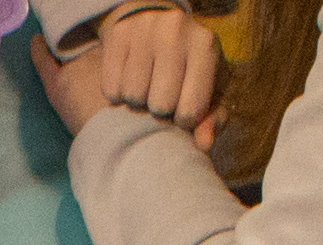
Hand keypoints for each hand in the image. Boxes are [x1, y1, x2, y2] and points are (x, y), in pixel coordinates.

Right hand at [38, 7, 220, 135]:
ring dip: (137, 102)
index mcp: (205, 45)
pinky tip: (128, 79)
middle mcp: (175, 31)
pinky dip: (118, 94)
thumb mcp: (209, 87)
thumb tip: (204, 143)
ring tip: (146, 87)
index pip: (190, 110)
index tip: (182, 108)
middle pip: (160, 105)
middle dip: (160, 110)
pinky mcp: (117, 35)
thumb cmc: (188, 66)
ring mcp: (144, 29)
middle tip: (162, 95)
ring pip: (133, 96)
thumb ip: (211, 117)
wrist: (157, 23)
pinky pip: (111, 88)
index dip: (184, 121)